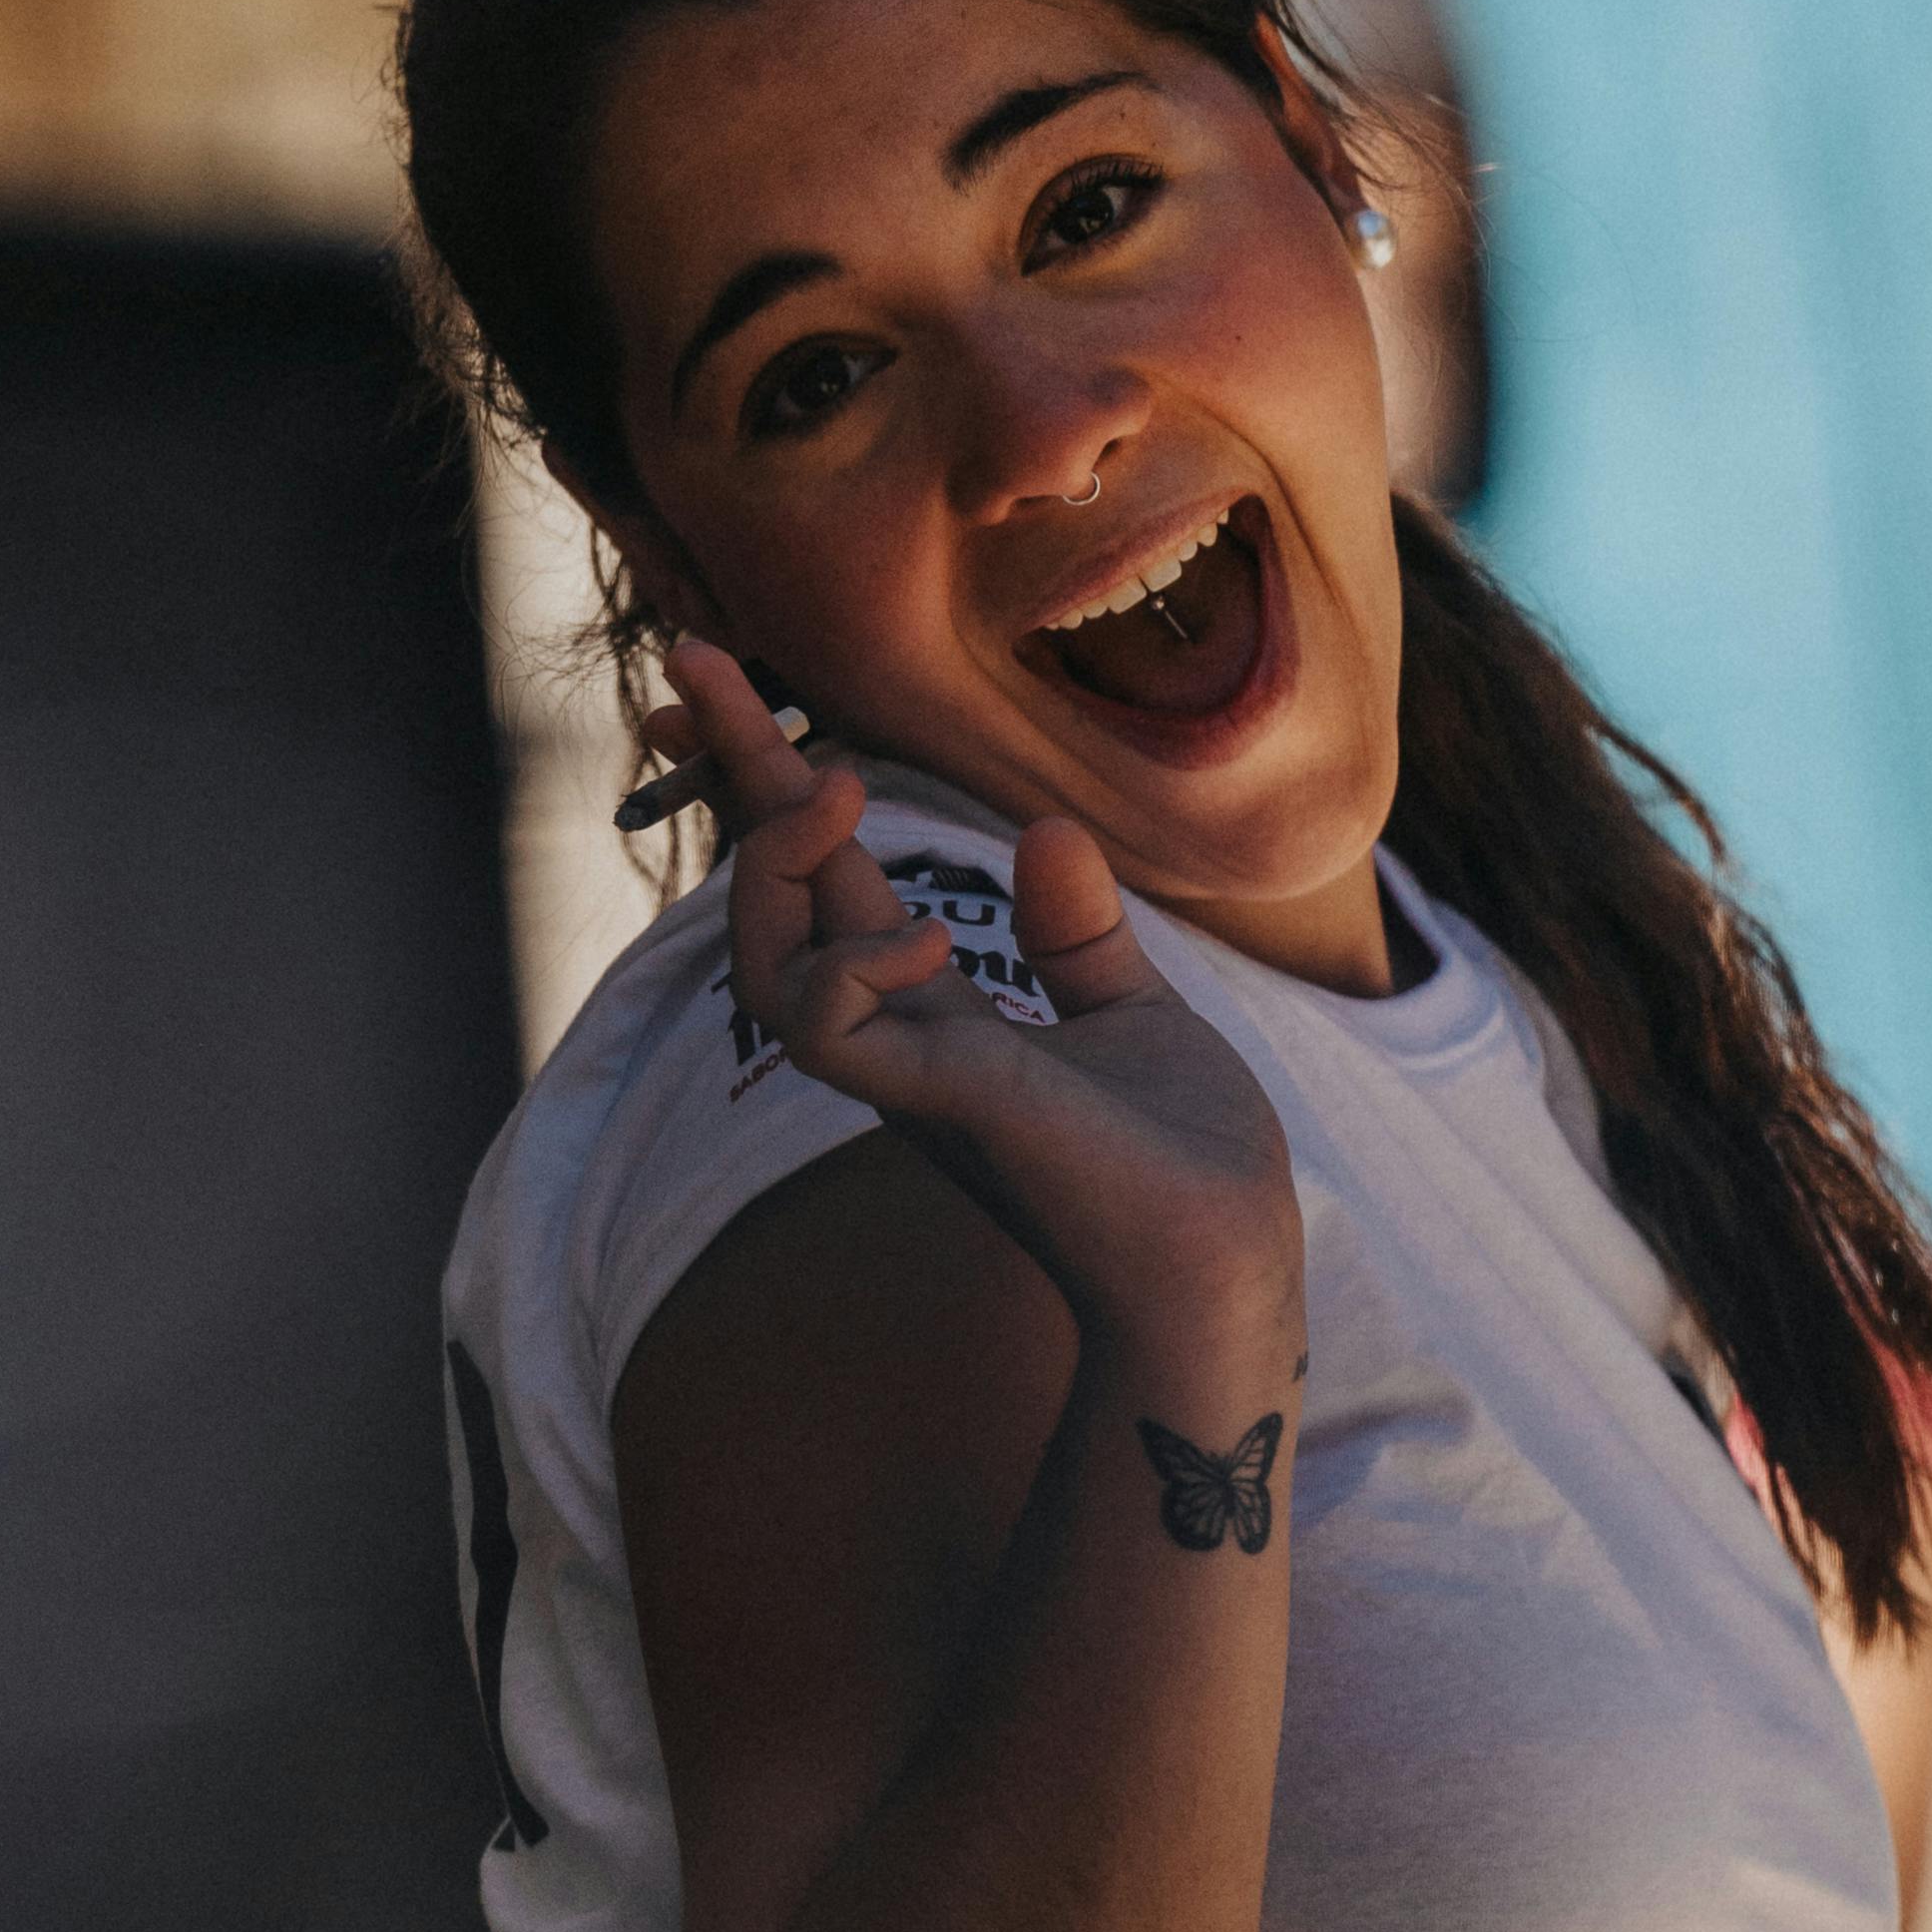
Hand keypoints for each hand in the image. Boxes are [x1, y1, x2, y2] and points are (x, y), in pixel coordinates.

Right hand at [663, 637, 1302, 1353]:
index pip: (828, 880)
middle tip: (709, 664)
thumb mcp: (1129, 1016)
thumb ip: (1077, 936)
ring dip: (775, 856)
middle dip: (732, 775)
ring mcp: (902, 1075)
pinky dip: (851, 961)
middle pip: (766, 899)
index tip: (724, 670)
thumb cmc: (1177, 1166)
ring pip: (758, 961)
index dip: (773, 781)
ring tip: (839, 786)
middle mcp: (894, 1040)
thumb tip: (1047, 832)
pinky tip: (924, 931)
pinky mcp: (933, 1103)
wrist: (1223, 1267)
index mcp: (932, 1014)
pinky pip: (823, 1025)